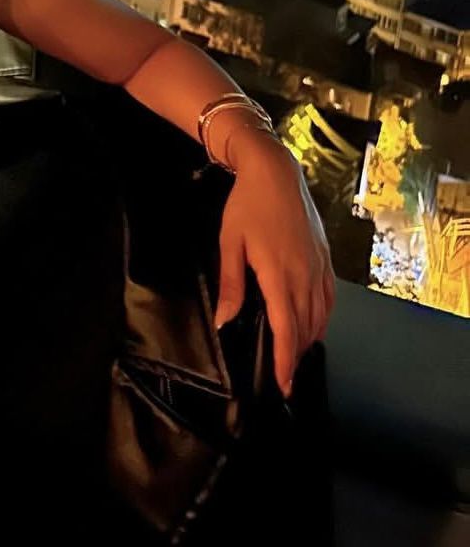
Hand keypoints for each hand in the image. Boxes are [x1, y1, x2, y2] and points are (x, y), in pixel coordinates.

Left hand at [213, 135, 334, 398]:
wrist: (275, 172)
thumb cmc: (247, 205)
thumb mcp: (230, 243)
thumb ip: (231, 284)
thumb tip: (226, 321)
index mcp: (280, 276)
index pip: (287, 330)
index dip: (286, 361)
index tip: (282, 385)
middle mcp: (305, 276)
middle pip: (306, 329)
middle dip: (296, 357)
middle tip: (285, 378)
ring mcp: (319, 267)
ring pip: (320, 316)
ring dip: (309, 339)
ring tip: (295, 356)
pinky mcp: (326, 258)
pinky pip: (329, 298)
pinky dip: (322, 318)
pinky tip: (313, 324)